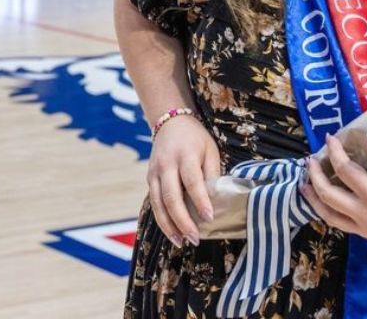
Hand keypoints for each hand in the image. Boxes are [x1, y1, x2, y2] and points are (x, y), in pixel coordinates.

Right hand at [147, 115, 220, 247]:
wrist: (170, 123)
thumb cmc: (195, 138)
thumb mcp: (210, 149)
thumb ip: (212, 173)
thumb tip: (217, 200)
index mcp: (186, 155)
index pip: (192, 181)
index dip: (201, 200)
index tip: (210, 217)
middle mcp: (167, 165)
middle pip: (172, 197)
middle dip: (183, 221)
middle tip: (195, 238)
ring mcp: (154, 173)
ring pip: (159, 205)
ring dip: (170, 226)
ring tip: (182, 242)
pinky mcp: (149, 180)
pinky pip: (154, 203)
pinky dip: (162, 220)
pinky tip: (172, 232)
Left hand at [301, 132, 366, 256]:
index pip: (344, 170)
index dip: (334, 152)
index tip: (330, 138)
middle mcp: (364, 213)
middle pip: (328, 194)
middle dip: (315, 175)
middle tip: (309, 159)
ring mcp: (364, 227)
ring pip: (329, 215)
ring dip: (313, 198)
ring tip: (304, 184)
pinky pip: (340, 225)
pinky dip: (326, 213)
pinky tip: (325, 204)